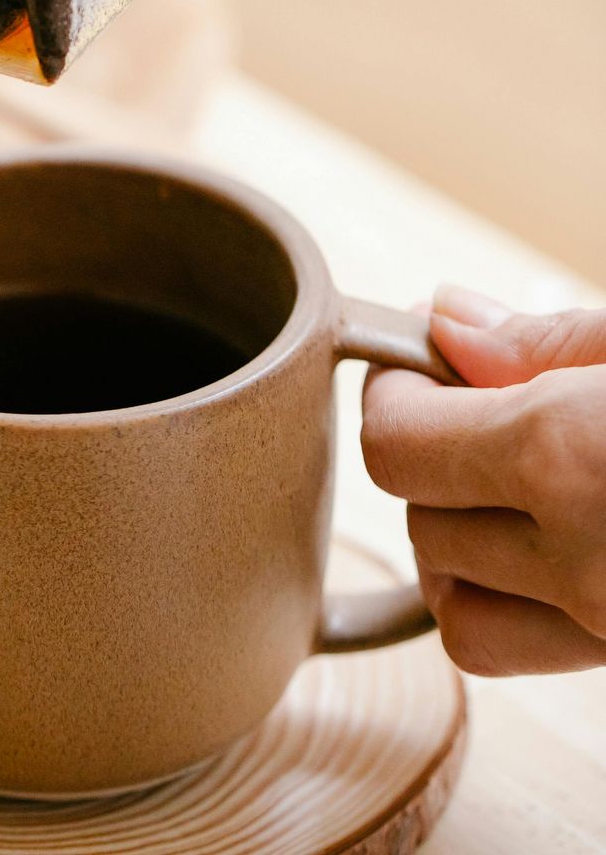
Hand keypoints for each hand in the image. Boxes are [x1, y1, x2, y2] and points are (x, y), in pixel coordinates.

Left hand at [362, 287, 605, 675]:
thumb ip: (544, 341)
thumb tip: (445, 322)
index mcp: (568, 459)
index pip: (394, 444)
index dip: (397, 392)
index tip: (425, 359)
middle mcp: (580, 563)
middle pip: (419, 518)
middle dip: (434, 455)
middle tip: (486, 404)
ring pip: (450, 602)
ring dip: (458, 537)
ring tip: (516, 478)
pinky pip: (510, 650)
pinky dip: (498, 604)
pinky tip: (539, 541)